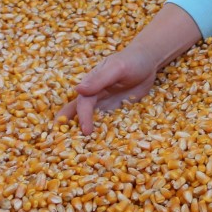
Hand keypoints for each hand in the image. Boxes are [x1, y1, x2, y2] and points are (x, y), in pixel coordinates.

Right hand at [55, 2, 201, 135]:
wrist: (148, 62)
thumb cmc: (131, 61)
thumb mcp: (117, 68)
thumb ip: (99, 79)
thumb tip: (77, 90)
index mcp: (90, 85)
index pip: (83, 104)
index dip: (83, 117)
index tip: (85, 131)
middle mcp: (95, 96)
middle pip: (80, 114)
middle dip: (71, 127)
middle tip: (63, 146)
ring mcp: (105, 104)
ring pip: (93, 120)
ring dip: (86, 132)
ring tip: (81, 150)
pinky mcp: (116, 110)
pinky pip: (109, 122)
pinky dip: (105, 133)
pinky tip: (103, 146)